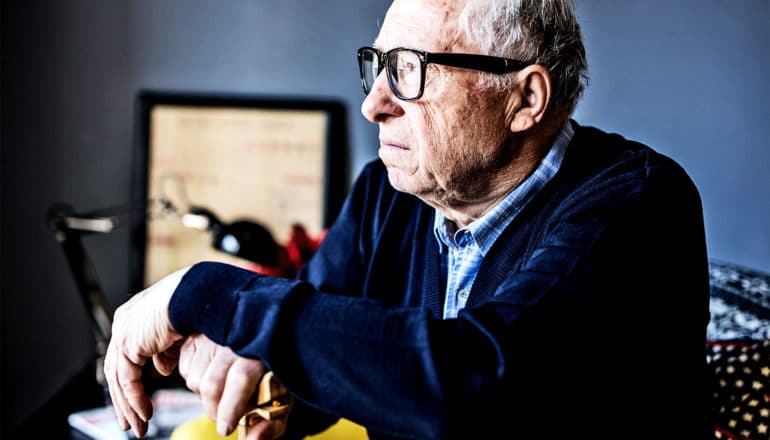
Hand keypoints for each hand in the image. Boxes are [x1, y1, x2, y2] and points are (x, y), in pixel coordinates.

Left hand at [103, 266, 189, 436]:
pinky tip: (145, 413)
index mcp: (137, 316)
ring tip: (139, 425)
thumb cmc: (197, 305)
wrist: (198, 294)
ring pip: (119, 378)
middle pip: (118, 370)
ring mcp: (124, 331)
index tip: (140, 402)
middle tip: (132, 421)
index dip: (133, 382)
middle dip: (126, 400)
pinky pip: (127, 380)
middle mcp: (126, 322)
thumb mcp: (181, 334)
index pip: (127, 356)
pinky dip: (135, 399)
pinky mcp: (127, 342)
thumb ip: (168, 352)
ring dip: (129, 405)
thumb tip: (162, 368)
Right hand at [179, 333, 290, 438]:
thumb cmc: (271, 375)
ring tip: (222, 391)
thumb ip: (271, 423)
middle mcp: (236, 340)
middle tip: (225, 417)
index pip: (241, 379)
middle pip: (212, 384)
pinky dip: (195, 379)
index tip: (225, 428)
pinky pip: (185, 368)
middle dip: (214, 410)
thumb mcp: (280, 397)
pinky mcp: (195, 337)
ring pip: (194, 379)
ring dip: (204, 394)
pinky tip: (212, 376)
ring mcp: (213, 337)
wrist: (264, 343)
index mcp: (261, 352)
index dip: (230, 408)